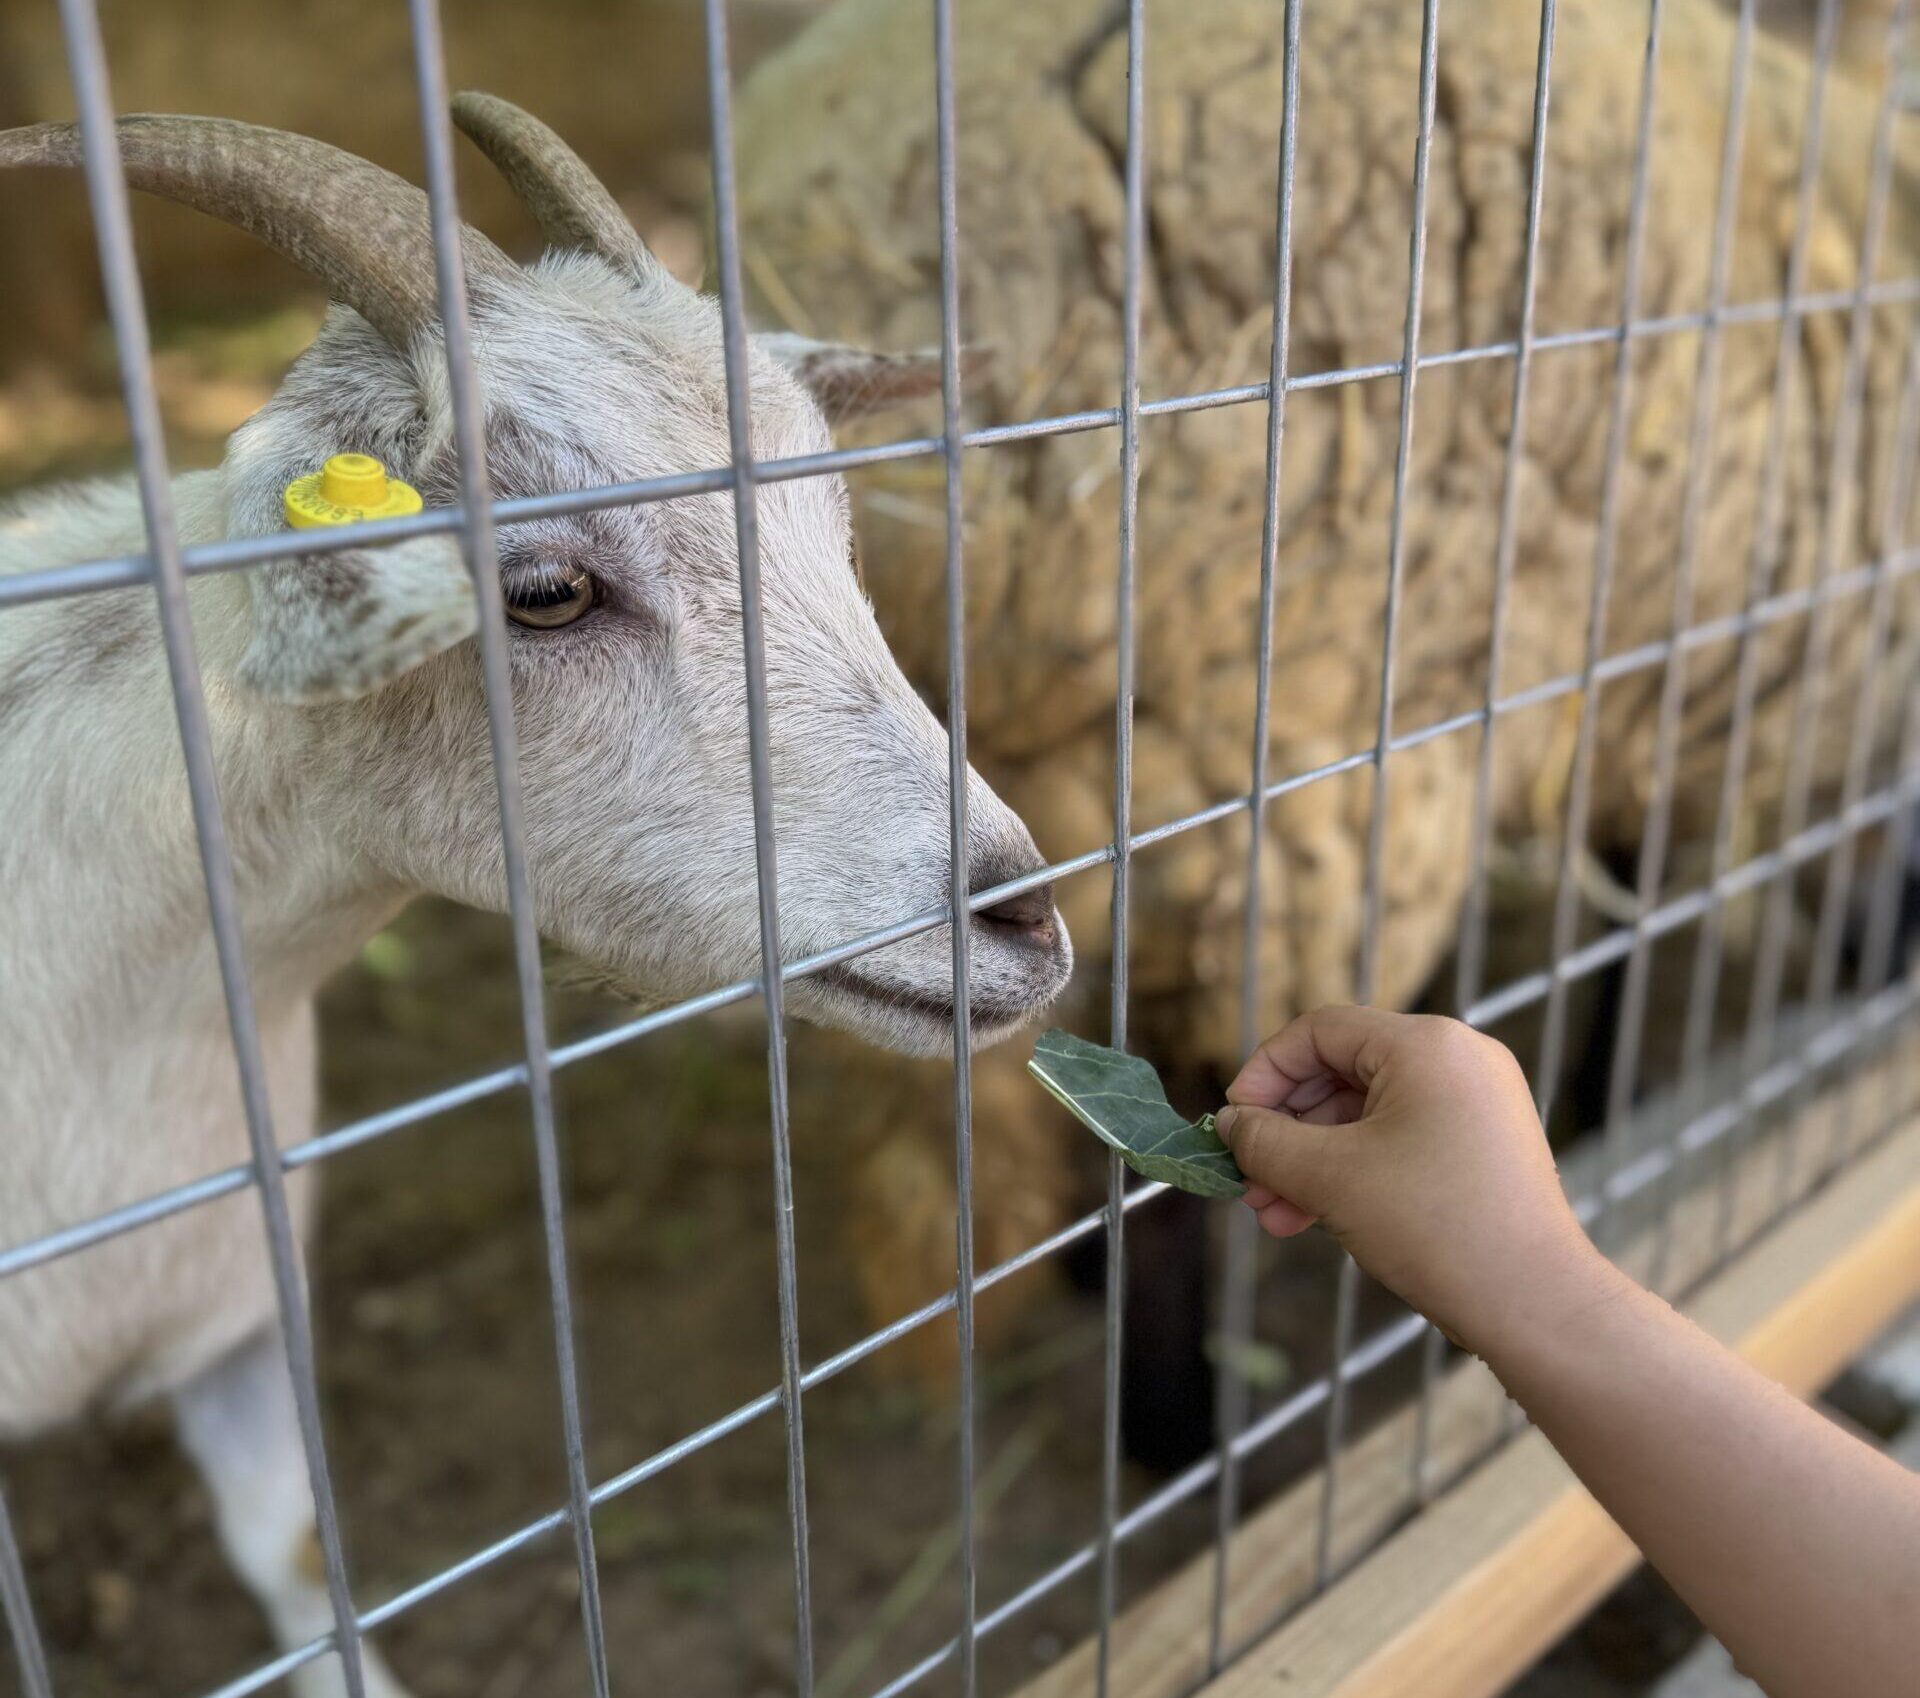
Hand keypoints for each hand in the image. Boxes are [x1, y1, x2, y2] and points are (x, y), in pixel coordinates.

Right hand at [1216, 1005, 1605, 1354]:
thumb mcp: (1330, 1177)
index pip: (1319, 1031)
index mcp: (1426, 1044)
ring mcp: (1477, 1101)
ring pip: (1368, 1115)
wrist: (1535, 1303)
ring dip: (1313, 1160)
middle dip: (1287, 1131)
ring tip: (1275, 1214)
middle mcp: (1458, 1058)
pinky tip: (1316, 1216)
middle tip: (1249, 1180)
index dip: (1264, 1074)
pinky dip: (1356, 1170)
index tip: (1233, 1124)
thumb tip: (1230, 1124)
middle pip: (1342, 1073)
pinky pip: (1401, 1139)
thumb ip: (1266, 1141)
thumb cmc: (1435, 1226)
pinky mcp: (1485, 1144)